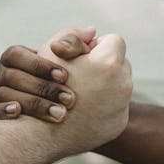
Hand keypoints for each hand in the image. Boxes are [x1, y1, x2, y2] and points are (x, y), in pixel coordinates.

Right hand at [0, 27, 96, 121]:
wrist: (55, 112)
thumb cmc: (60, 79)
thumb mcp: (68, 59)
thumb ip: (76, 44)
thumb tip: (90, 31)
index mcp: (13, 57)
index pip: (17, 55)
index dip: (39, 65)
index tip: (65, 75)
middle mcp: (2, 75)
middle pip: (13, 77)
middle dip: (43, 88)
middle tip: (69, 99)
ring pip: (5, 95)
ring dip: (33, 104)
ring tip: (60, 114)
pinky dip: (2, 111)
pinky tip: (19, 114)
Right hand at [46, 32, 132, 154]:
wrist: (40, 132)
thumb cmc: (41, 86)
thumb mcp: (52, 51)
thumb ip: (73, 35)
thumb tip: (93, 31)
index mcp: (109, 63)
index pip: (113, 42)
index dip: (94, 47)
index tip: (80, 57)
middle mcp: (123, 85)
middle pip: (119, 64)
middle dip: (103, 67)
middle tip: (81, 75)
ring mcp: (122, 107)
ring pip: (118, 86)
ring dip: (104, 86)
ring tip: (80, 93)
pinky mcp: (118, 125)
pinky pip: (115, 107)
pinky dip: (103, 106)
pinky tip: (84, 110)